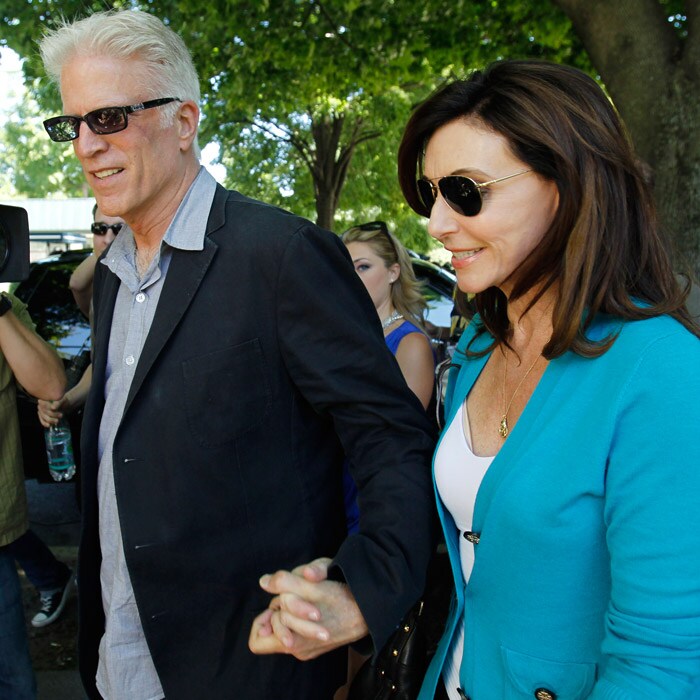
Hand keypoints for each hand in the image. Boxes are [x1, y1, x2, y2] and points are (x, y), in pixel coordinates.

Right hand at [37, 395, 69, 427]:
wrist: (64, 405)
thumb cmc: (63, 401)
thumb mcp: (62, 400)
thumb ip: (57, 403)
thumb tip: (53, 408)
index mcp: (44, 399)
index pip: (44, 404)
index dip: (49, 407)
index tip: (55, 409)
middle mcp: (40, 405)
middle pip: (44, 411)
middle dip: (53, 414)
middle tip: (61, 415)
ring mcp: (40, 411)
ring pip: (43, 417)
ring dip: (51, 420)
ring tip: (57, 420)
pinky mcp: (42, 417)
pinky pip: (42, 420)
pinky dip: (45, 423)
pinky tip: (49, 425)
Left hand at [249, 557, 368, 660]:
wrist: (371, 611)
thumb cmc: (342, 599)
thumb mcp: (312, 588)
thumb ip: (285, 583)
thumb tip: (264, 581)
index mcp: (293, 642)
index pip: (257, 638)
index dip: (262, 617)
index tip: (276, 602)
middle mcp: (298, 648)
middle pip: (274, 624)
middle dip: (282, 603)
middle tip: (296, 591)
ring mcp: (308, 646)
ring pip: (287, 622)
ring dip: (294, 603)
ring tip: (309, 593)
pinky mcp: (317, 641)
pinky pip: (299, 625)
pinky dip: (303, 610)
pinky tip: (315, 599)